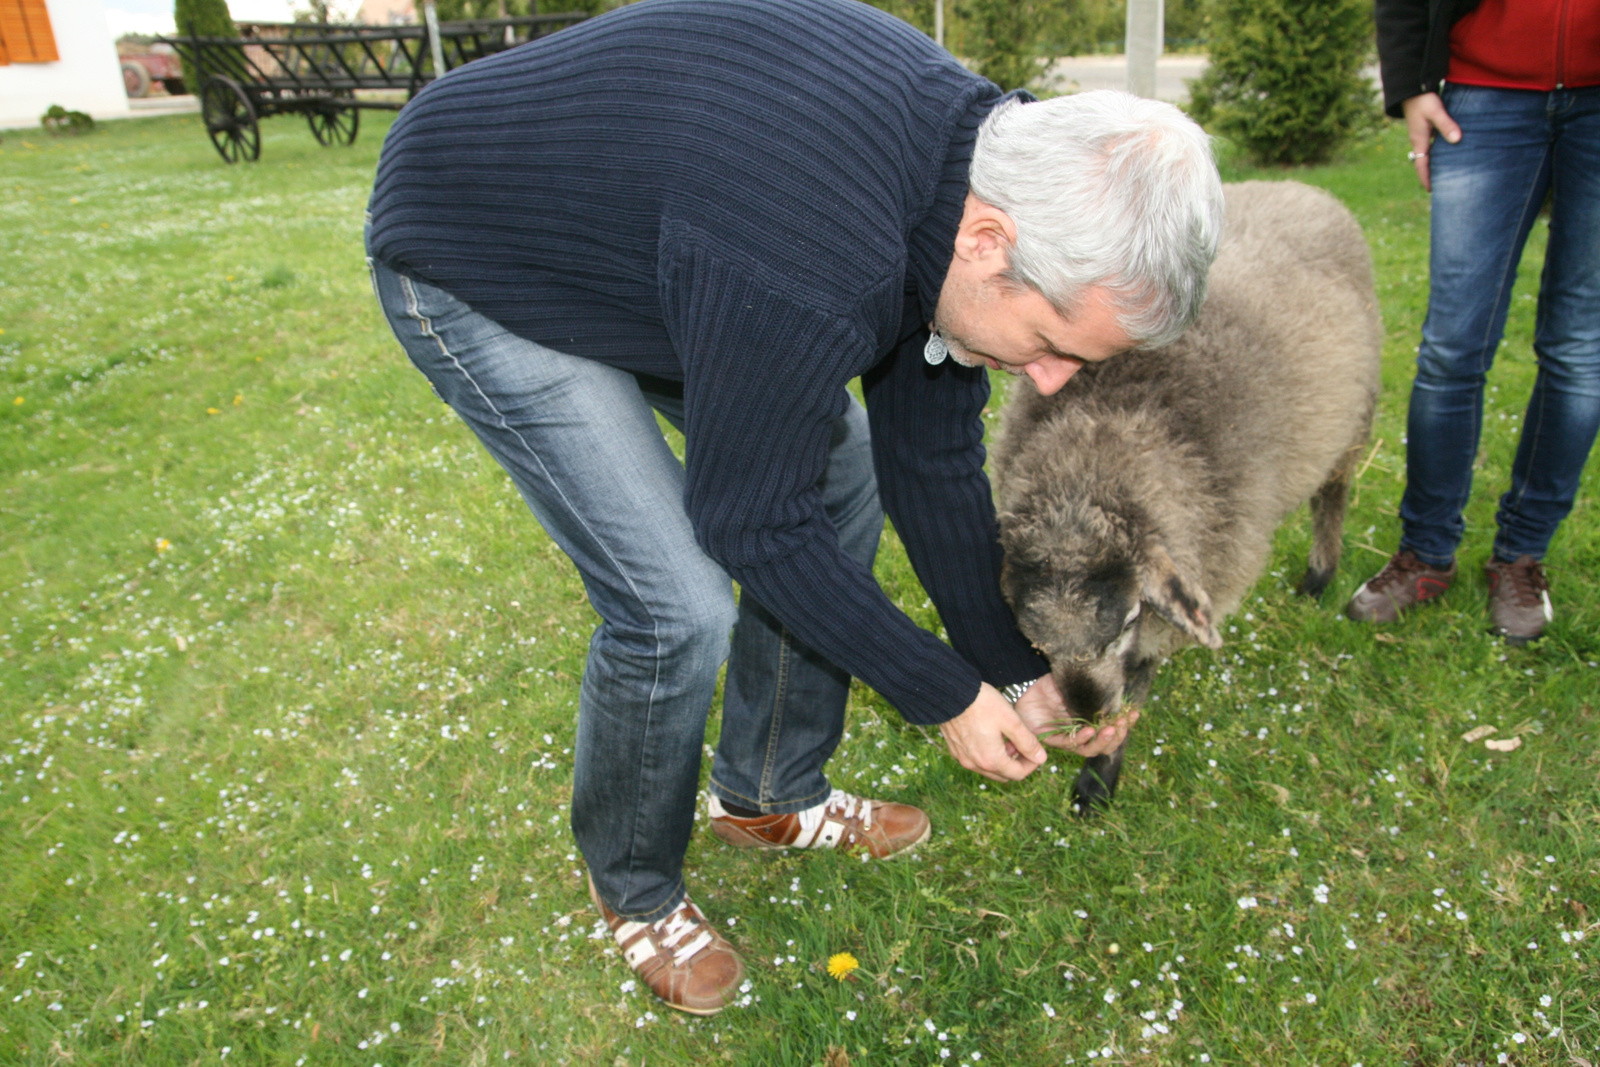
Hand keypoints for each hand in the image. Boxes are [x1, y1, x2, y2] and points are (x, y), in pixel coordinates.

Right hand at [939, 683, 1046, 782]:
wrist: (950, 693)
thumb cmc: (982, 704)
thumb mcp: (1011, 721)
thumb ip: (1027, 742)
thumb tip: (1041, 758)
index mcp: (991, 760)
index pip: (1018, 774)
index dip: (1032, 764)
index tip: (1036, 750)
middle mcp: (975, 765)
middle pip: (1004, 774)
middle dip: (1016, 762)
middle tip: (1020, 742)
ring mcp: (963, 758)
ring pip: (989, 769)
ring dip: (1001, 759)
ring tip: (1004, 737)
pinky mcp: (954, 750)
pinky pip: (975, 760)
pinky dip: (986, 754)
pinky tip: (988, 735)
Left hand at [1012, 673, 1140, 757]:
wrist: (1027, 684)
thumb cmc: (1054, 684)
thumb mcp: (1078, 685)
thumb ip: (1096, 692)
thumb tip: (1119, 690)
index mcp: (1091, 722)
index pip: (1113, 730)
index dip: (1125, 725)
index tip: (1135, 714)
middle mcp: (1082, 733)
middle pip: (1105, 745)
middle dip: (1117, 735)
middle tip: (1122, 723)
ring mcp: (1067, 738)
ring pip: (1089, 749)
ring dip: (1102, 740)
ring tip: (1110, 729)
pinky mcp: (1051, 739)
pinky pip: (1069, 743)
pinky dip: (1081, 739)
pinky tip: (1090, 730)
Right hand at [1401, 92, 1459, 192]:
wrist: (1412, 88)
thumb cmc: (1424, 100)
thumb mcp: (1436, 111)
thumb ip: (1447, 125)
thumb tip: (1457, 139)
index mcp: (1420, 140)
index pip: (1421, 164)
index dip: (1426, 178)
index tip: (1431, 190)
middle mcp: (1419, 140)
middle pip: (1423, 162)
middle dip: (1430, 175)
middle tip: (1440, 186)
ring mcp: (1421, 135)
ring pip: (1427, 154)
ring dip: (1433, 164)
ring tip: (1445, 172)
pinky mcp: (1424, 129)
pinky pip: (1429, 146)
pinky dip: (1436, 153)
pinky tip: (1446, 153)